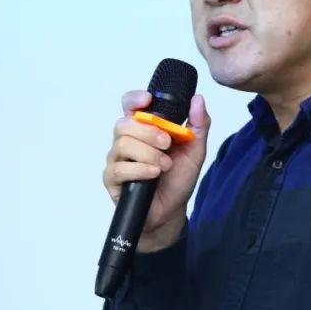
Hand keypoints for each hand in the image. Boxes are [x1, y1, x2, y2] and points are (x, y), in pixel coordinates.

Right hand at [102, 90, 210, 251]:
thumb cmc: (178, 178)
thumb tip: (198, 100)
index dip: (135, 99)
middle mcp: (127, 140)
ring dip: (148, 153)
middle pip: (125, 123)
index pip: (130, 105)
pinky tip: (153, 174)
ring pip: (122, 144)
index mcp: (144, 128)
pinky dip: (140, 169)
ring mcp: (117, 159)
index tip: (148, 100)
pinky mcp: (112, 178)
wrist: (171, 211)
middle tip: (167, 144)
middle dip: (149, 132)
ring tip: (164, 165)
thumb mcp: (195, 150)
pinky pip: (119, 168)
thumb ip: (198, 124)